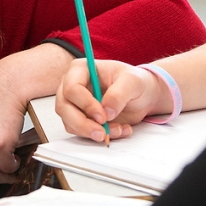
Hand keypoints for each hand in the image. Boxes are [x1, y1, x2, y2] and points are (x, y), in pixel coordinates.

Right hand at [55, 58, 169, 141]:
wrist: (141, 96)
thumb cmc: (134, 82)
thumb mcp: (132, 82)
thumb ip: (119, 93)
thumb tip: (106, 111)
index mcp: (80, 70)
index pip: (72, 88)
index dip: (85, 104)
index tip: (103, 116)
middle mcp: (71, 86)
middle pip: (64, 108)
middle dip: (83, 124)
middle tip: (102, 133)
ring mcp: (74, 104)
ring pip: (70, 123)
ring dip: (92, 132)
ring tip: (117, 130)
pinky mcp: (80, 119)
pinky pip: (81, 132)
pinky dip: (98, 136)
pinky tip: (118, 130)